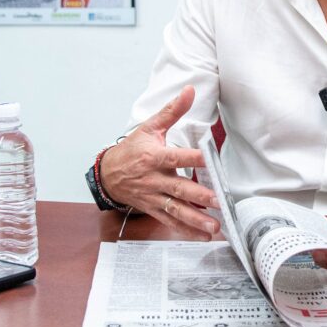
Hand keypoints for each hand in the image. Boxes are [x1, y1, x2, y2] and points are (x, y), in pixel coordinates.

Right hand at [99, 85, 219, 239]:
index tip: (209, 159)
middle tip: (219, 201)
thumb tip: (189, 90)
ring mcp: (153, 197)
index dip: (192, 158)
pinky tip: (203, 235)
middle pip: (178, 188)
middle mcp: (153, 179)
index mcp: (153, 157)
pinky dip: (186, 230)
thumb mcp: (150, 127)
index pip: (175, 157)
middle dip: (199, 196)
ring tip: (214, 225)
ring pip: (175, 209)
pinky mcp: (152, 209)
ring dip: (195, 219)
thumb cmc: (132, 149)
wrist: (107, 174)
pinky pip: (170, 221)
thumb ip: (172, 111)